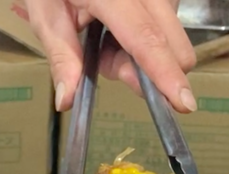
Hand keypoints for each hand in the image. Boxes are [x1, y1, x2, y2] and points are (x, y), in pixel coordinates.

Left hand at [24, 0, 196, 112]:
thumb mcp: (46, 16)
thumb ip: (62, 58)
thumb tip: (67, 100)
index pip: (146, 37)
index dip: (165, 73)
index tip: (182, 102)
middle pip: (173, 41)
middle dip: (152, 71)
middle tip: (110, 67)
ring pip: (171, 36)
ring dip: (144, 55)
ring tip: (106, 42)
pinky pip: (166, 23)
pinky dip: (145, 39)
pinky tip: (117, 31)